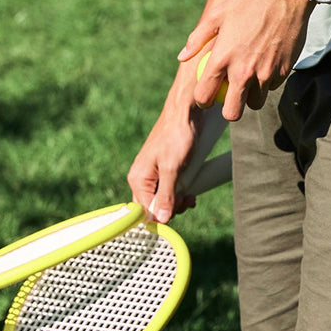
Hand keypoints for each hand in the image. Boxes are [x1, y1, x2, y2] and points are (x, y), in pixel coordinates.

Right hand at [127, 74, 204, 224]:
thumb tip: (162, 220)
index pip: (145, 212)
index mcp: (138, 179)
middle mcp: (142, 178)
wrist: (186, 111)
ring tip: (191, 195)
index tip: (179, 210)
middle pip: (153, 207)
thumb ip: (166, 195)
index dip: (162, 216)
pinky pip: (169, 189)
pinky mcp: (164, 169)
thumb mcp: (173, 168)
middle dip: (172, 208)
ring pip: (163, 199)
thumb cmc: (177, 136)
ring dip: (178, 201)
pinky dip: (180, 193)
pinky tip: (191, 192)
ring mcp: (153, 174)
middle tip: (188, 198)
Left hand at [179, 0, 312, 121]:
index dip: (202, 100)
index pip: (204, 96)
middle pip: (232, 112)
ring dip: (251, 95)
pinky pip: (272, 87)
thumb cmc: (248, 2)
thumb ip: (197, 39)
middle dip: (228, 108)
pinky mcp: (283, 71)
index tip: (207, 95)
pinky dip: (268, 80)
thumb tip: (182, 57)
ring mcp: (265, 73)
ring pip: (255, 103)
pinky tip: (267, 62)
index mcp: (222, 58)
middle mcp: (243, 71)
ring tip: (250, 76)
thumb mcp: (217, 14)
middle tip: (230, 96)